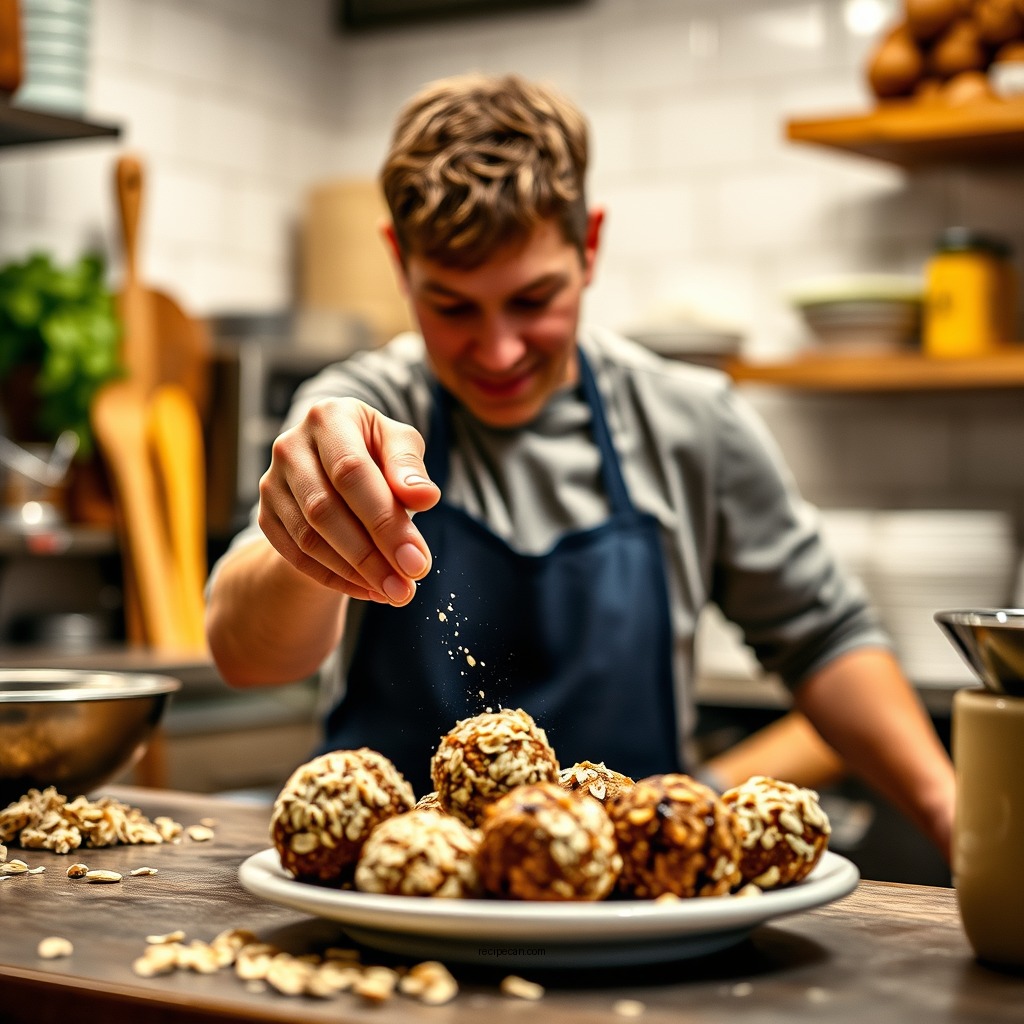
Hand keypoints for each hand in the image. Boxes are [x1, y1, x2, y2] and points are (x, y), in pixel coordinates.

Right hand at [258, 398, 439, 604]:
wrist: (335, 465)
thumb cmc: (377, 452)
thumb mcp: (399, 446)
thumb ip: (410, 468)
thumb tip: (425, 497)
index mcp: (328, 417)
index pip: (352, 473)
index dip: (385, 521)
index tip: (418, 561)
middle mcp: (290, 446)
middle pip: (325, 510)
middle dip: (371, 556)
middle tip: (406, 588)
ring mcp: (272, 483)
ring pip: (308, 538)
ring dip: (354, 573)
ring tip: (394, 592)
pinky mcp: (266, 516)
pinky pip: (297, 556)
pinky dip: (335, 578)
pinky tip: (370, 590)